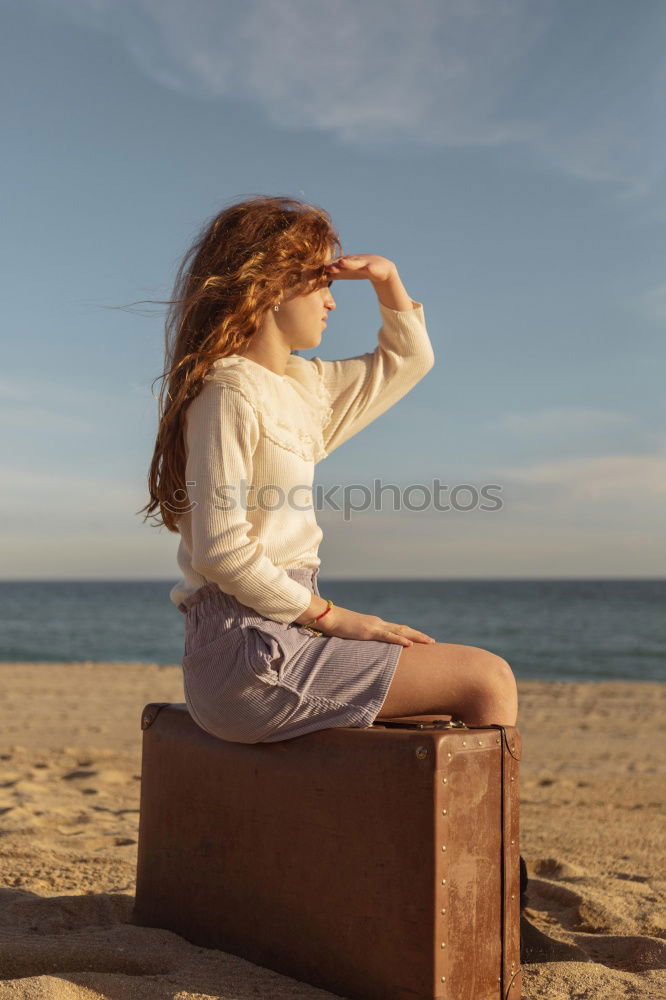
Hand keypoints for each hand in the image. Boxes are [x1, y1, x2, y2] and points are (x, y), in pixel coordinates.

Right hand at [308, 603, 436, 646]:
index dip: (409, 634)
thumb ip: (358, 639)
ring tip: (429, 642)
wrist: (327, 616)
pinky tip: (410, 644)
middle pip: (403, 629)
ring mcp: (374, 626)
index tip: (421, 640)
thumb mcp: (351, 634)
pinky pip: (388, 636)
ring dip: (416, 637)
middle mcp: (378, 623)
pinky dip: (400, 640)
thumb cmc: (336, 626)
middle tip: (433, 641)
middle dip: (419, 635)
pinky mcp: (368, 631)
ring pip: (400, 631)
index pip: (396, 629)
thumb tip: (361, 648)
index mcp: (374, 624)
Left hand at [325, 254, 395, 284]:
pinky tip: (369, 269)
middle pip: (344, 262)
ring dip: (350, 263)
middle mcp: (354, 262)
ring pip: (357, 263)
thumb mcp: (348, 272)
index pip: (336, 265)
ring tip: (343, 262)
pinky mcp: (374, 268)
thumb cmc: (361, 270)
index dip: (329, 267)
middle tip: (328, 267)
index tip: (319, 270)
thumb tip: (322, 277)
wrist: (380, 267)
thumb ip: (336, 274)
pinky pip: (372, 268)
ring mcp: (364, 264)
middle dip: (335, 264)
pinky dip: (370, 269)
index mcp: (347, 264)